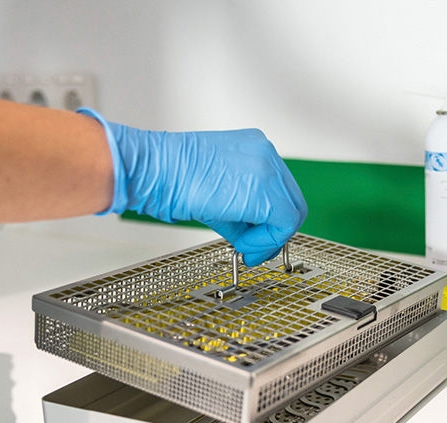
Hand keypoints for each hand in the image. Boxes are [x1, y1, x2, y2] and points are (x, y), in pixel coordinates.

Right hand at [80, 108, 306, 265]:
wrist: (156, 171)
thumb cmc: (173, 177)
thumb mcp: (217, 190)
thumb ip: (242, 210)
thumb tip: (253, 235)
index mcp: (255, 148)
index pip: (279, 190)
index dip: (270, 219)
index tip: (257, 237)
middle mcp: (266, 154)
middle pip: (291, 201)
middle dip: (274, 231)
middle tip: (256, 249)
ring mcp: (269, 169)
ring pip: (291, 214)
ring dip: (269, 238)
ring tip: (246, 248)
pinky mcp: (266, 191)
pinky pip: (283, 225)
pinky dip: (266, 242)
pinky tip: (245, 247)